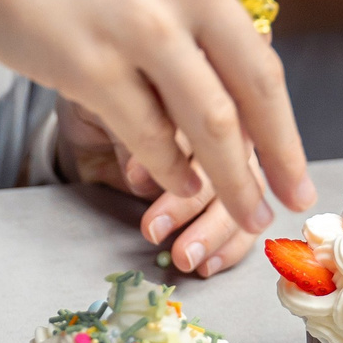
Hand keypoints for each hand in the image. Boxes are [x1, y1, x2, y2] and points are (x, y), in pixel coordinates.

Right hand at [0, 0, 315, 232]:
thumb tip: (208, 57)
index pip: (251, 35)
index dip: (267, 100)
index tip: (278, 135)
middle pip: (256, 85)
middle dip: (283, 150)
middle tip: (300, 191)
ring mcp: (142, 25)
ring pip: (213, 123)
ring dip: (236, 178)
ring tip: (250, 211)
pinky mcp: (93, 66)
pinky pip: (150, 134)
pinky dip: (170, 167)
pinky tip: (175, 185)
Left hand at [55, 102, 265, 278]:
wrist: (93, 122)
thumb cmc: (100, 105)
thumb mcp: (102, 106)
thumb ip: (132, 129)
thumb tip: (146, 171)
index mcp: (201, 77)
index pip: (204, 112)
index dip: (174, 151)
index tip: (135, 179)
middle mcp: (230, 109)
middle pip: (231, 156)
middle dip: (192, 200)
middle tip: (154, 228)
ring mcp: (238, 148)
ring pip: (246, 188)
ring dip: (214, 229)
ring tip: (181, 257)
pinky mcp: (236, 185)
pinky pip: (248, 215)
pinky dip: (231, 245)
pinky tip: (208, 265)